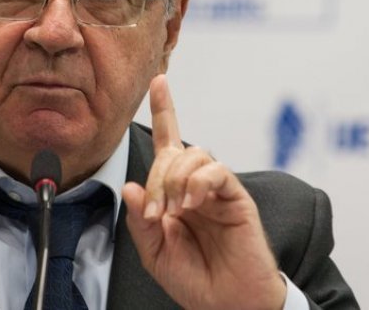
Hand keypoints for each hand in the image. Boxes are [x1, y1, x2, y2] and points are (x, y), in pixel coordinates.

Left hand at [121, 75, 286, 309]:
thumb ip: (141, 220)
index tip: (159, 82)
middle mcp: (195, 185)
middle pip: (173, 152)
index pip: (168, 143)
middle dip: (157, 178)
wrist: (228, 304)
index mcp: (175, 192)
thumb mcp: (154, 252)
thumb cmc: (193, 279)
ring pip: (195, 155)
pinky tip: (191, 203)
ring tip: (175, 212)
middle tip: (157, 214)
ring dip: (175, 180)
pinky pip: (217, 171)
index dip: (164, 111)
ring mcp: (217, 189)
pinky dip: (199, 182)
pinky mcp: (237, 197)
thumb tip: (132, 188)